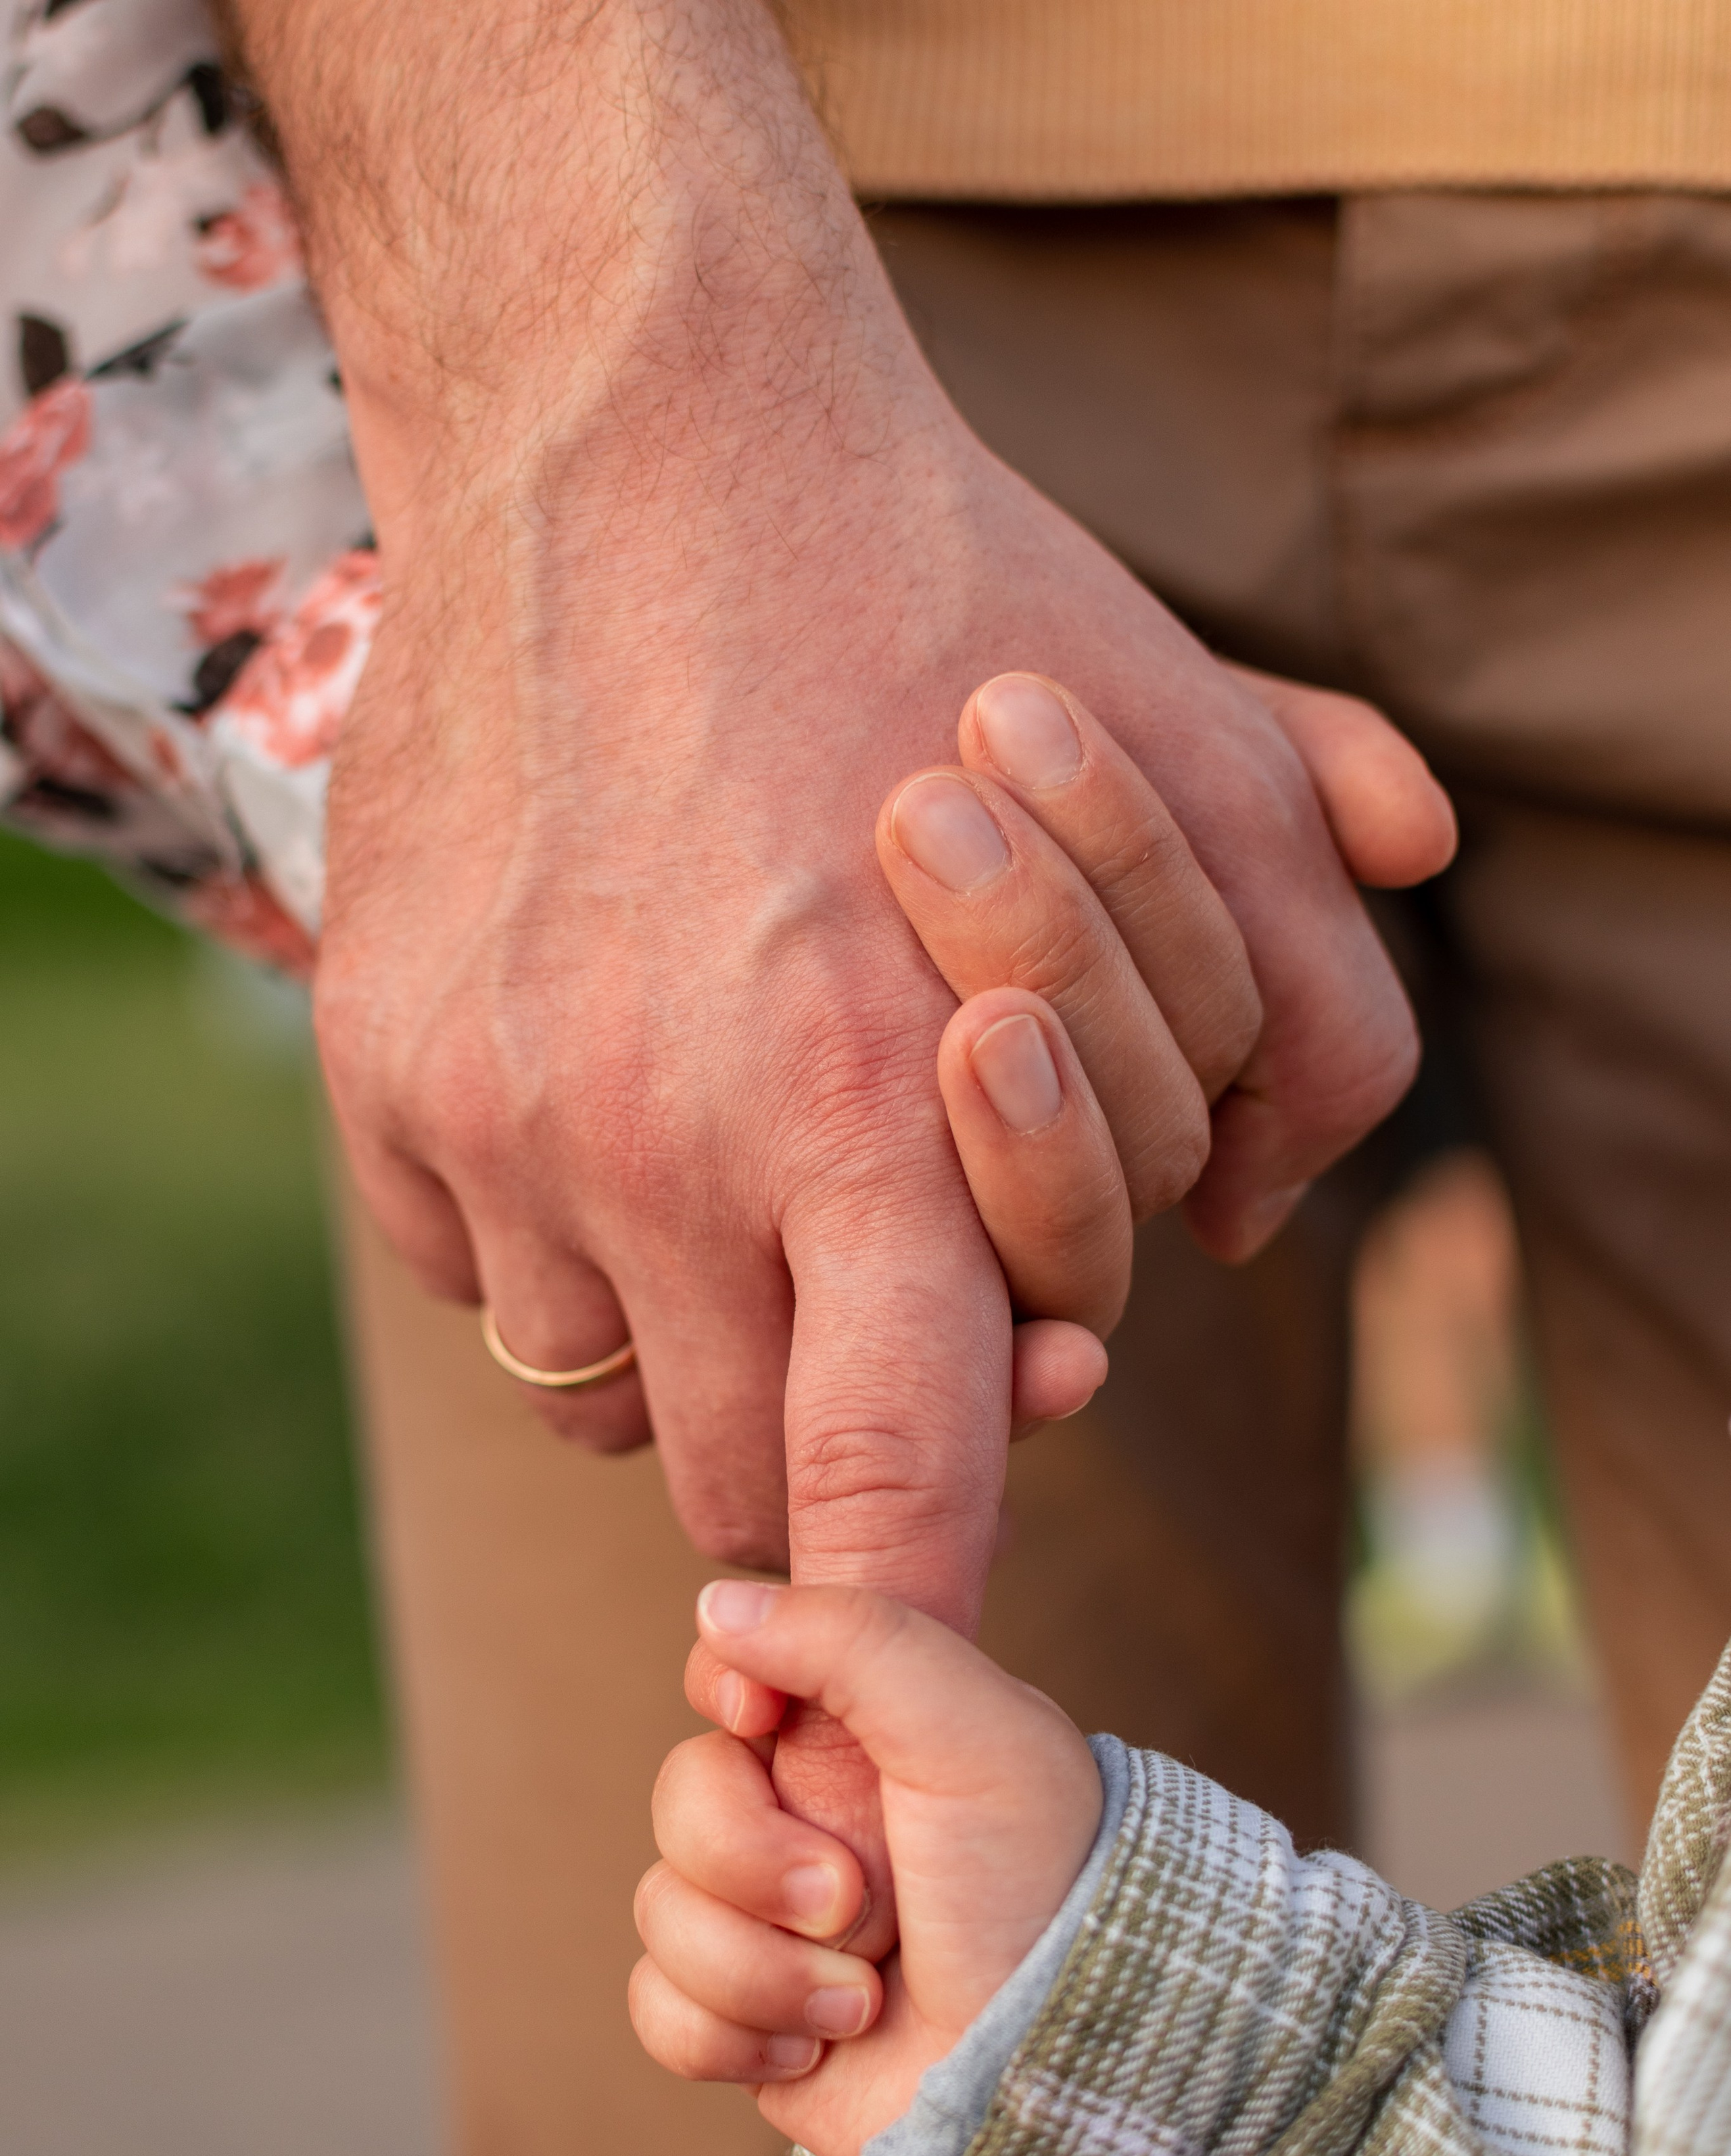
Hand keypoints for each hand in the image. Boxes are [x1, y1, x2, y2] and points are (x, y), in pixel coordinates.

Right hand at [233, 0, 1449, 1952]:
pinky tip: (606, 1096)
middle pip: (741, 1480)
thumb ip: (1303, 988)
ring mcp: (501, 1119)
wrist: (636, 437)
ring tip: (727, 1175)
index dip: (906, 1607)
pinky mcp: (382, 1070)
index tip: (898, 1657)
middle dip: (818, 1454)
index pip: (895, 1484)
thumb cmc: (937, 600)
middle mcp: (666, 1147)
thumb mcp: (1190, 755)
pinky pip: (482, 1275)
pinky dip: (558, 1243)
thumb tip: (1271, 1203)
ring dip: (685, 1339)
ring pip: (601, 1388)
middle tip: (856, 1343)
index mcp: (876, 1106)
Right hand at [632, 1578, 1102, 2155]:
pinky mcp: (754, 2019)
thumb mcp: (973, 1731)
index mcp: (863, 1738)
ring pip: (662, 1911)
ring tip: (866, 1998)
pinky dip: (732, 2034)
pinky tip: (822, 2045)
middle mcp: (813, 1821)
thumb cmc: (1038, 1889)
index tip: (761, 1719)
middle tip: (858, 1903)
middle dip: (757, 1865)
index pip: (731, 1674)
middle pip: (681, 1799)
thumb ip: (854, 1639)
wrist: (1056, 2067)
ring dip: (762, 1968)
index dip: (729, 1697)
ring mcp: (777, 1924)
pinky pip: (660, 2010)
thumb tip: (716, 1606)